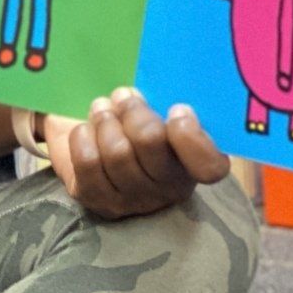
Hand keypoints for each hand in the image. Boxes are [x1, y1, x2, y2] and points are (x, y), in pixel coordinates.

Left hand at [41, 89, 228, 220]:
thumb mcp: (157, 116)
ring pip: (116, 151)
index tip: (176, 110)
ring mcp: (133, 200)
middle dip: (132, 110)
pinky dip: (83, 137)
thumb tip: (143, 92)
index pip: (209, 167)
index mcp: (194, 166)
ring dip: (104, 120)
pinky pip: (88, 161)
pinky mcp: (98, 200)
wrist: (92, 151)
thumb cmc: (134, 127)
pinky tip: (86, 129)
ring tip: (101, 109)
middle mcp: (168, 190)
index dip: (191, 137)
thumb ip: (162, 106)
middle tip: (123, 95)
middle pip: (150, 141)